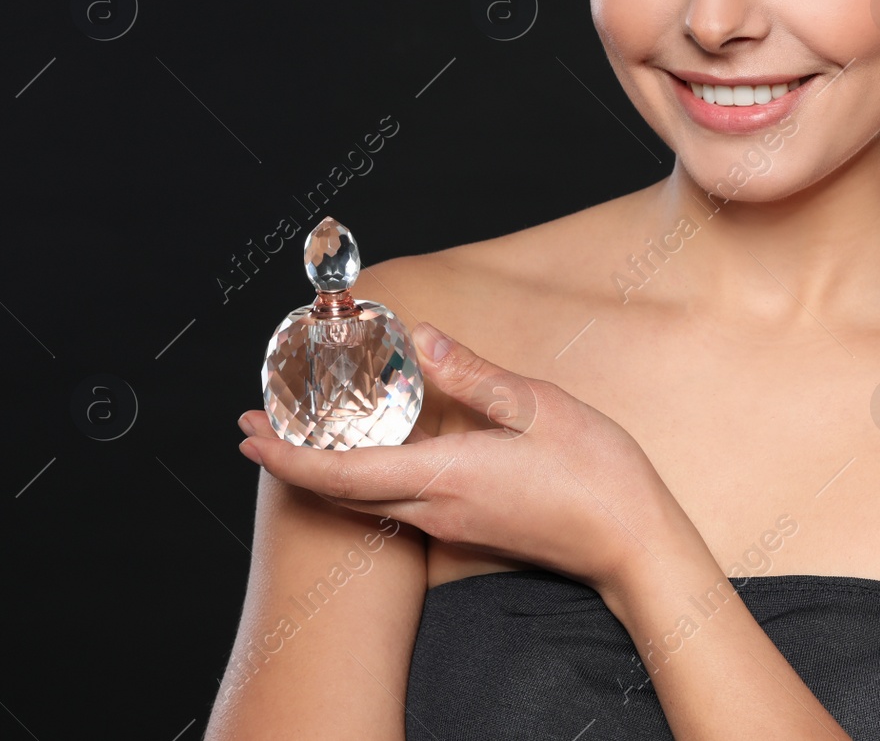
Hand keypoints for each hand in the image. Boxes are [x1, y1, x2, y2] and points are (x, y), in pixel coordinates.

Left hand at [237, 323, 682, 595]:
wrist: (629, 541)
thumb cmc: (595, 472)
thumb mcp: (537, 405)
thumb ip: (472, 373)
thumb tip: (419, 339)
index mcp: (447, 475)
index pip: (344, 473)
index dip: (288, 457)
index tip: (249, 436)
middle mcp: (437, 509)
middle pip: (341, 493)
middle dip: (290, 463)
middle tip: (254, 430)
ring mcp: (451, 525)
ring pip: (366, 501)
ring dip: (324, 471)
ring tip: (300, 438)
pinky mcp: (468, 528)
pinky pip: (396, 505)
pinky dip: (363, 480)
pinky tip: (370, 457)